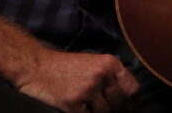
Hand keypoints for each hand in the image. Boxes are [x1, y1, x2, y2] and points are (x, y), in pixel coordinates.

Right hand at [14, 49, 137, 112]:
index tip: (132, 109)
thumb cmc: (66, 67)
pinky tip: (82, 111)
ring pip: (106, 112)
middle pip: (120, 103)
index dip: (134, 102)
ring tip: (95, 110)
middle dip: (119, 111)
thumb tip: (129, 97)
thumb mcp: (95, 63)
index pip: (133, 88)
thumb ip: (112, 77)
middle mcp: (101, 75)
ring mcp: (87, 89)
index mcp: (110, 63)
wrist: (37, 67)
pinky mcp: (72, 102)